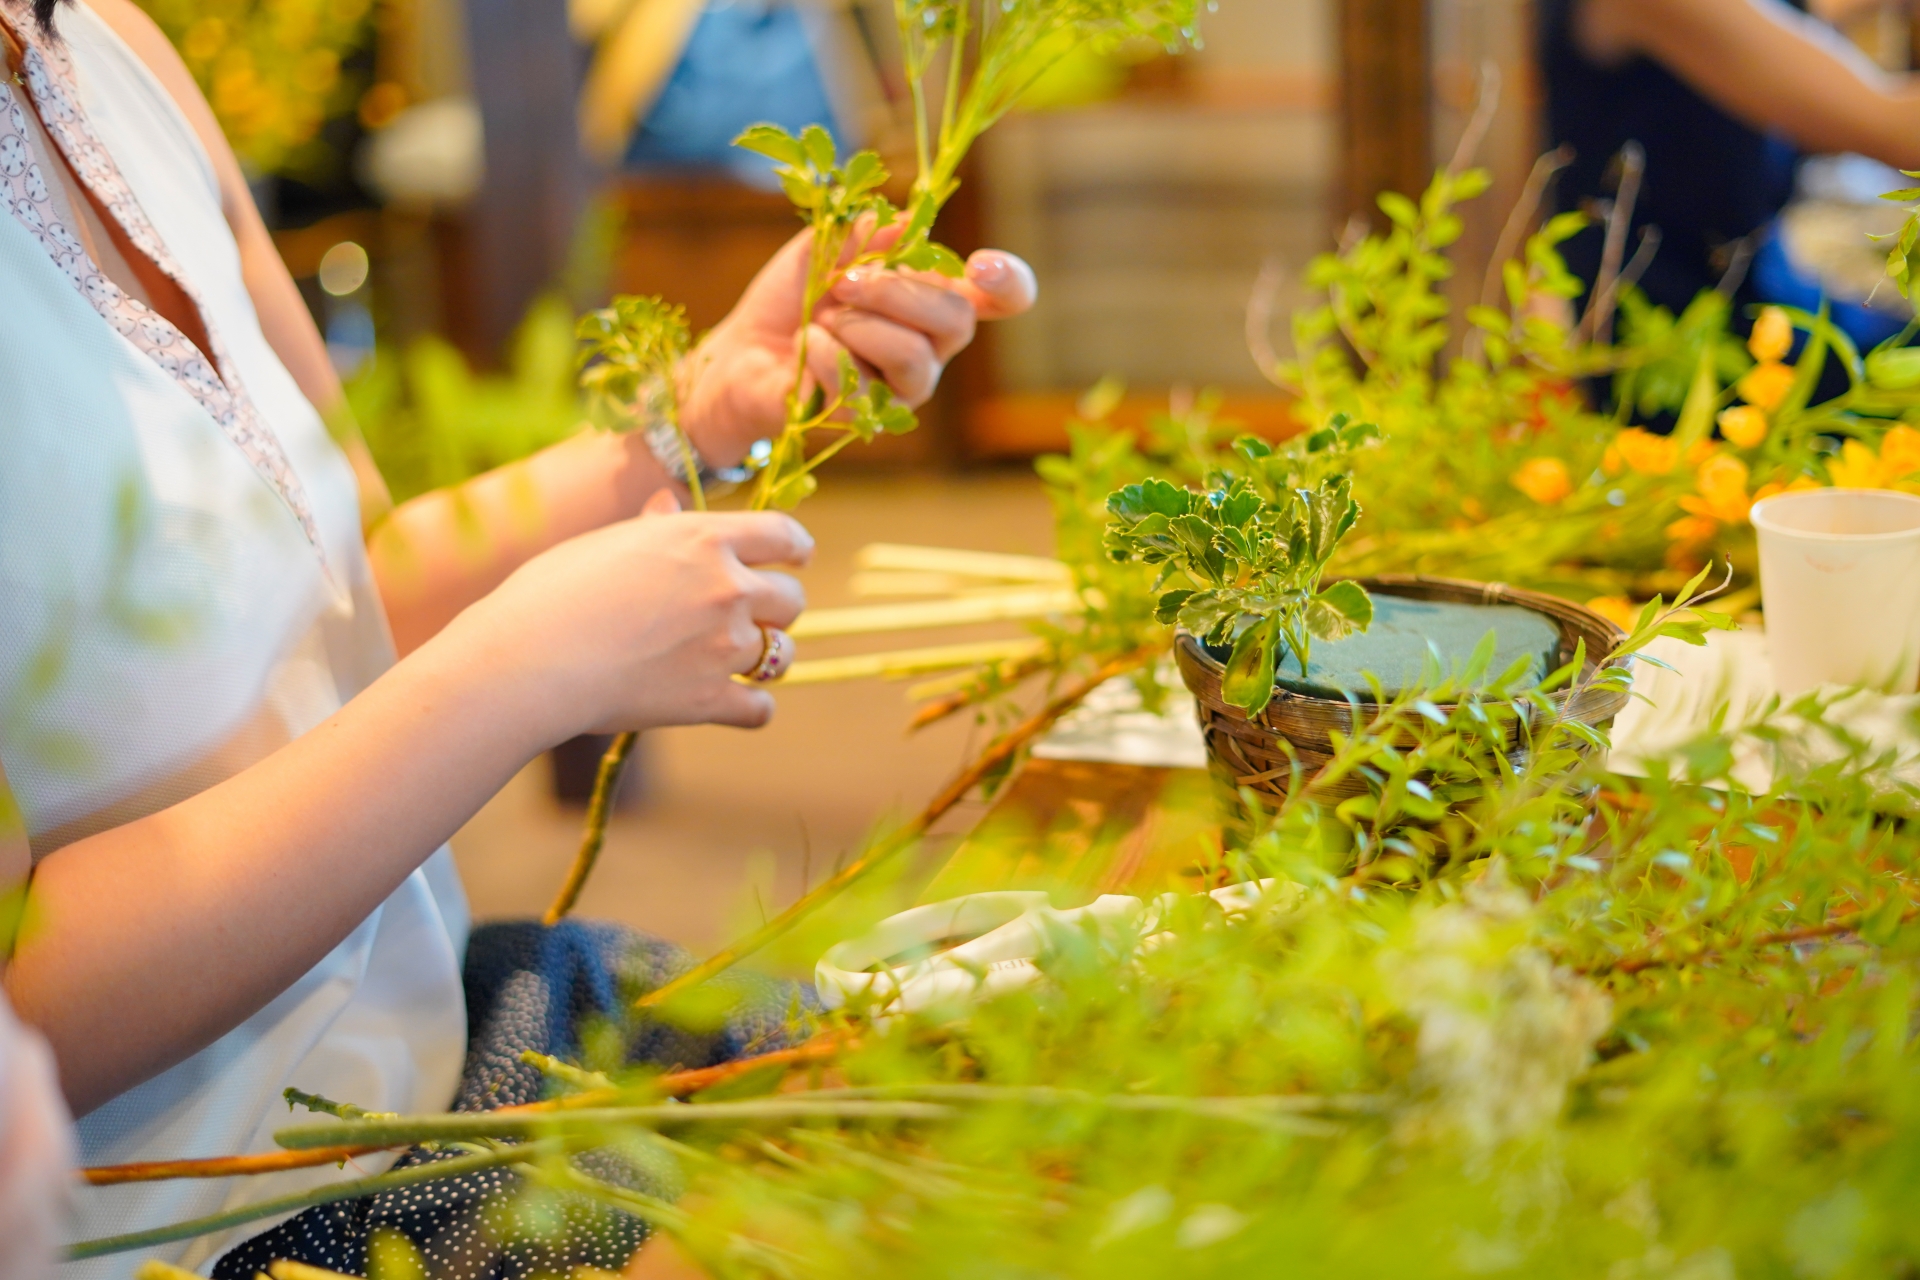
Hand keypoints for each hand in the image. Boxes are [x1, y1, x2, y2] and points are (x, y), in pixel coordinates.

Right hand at [439, 494, 812, 739]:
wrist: (529, 658)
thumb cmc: (552, 592)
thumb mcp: (606, 542)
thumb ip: (653, 527)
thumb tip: (670, 504)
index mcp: (705, 538)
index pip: (783, 535)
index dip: (795, 548)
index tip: (797, 558)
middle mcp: (727, 589)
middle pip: (791, 599)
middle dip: (778, 607)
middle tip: (753, 616)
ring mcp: (724, 647)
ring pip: (783, 653)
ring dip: (769, 656)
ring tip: (742, 660)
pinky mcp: (710, 701)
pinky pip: (760, 708)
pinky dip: (753, 708)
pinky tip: (738, 704)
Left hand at [679, 230, 1038, 465]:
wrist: (741, 352)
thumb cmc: (792, 298)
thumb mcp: (825, 248)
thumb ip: (866, 233)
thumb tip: (908, 223)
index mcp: (932, 299)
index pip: (1002, 297)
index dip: (1010, 282)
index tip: (983, 265)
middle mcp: (932, 346)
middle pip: (959, 319)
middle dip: (899, 291)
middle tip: (844, 283)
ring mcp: (905, 388)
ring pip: (915, 356)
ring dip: (860, 325)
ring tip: (822, 318)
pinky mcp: (871, 418)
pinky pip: (861, 381)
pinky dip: (823, 351)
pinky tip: (805, 346)